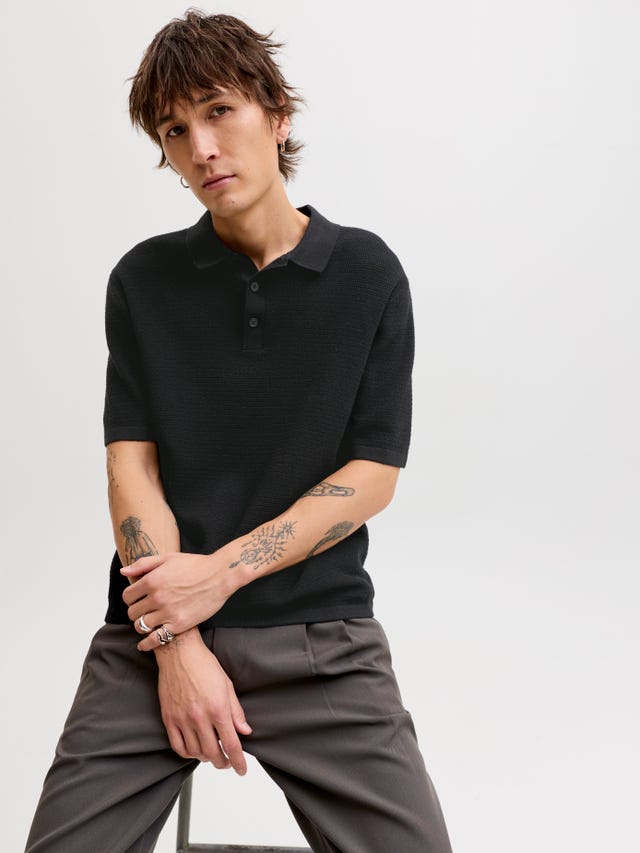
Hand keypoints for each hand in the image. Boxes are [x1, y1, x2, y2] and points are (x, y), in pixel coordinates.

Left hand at [122, 551, 239, 649]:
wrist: (220, 575)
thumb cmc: (196, 565)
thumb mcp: (168, 558)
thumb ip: (143, 564)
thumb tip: (124, 572)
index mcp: (152, 580)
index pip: (127, 596)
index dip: (130, 598)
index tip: (137, 599)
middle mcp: (157, 597)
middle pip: (132, 612)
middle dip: (136, 611)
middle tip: (144, 610)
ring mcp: (167, 612)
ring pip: (141, 626)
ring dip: (142, 625)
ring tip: (149, 622)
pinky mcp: (178, 625)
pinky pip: (155, 639)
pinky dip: (147, 644)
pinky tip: (145, 644)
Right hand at [155, 628, 251, 773]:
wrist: (179, 653)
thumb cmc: (204, 665)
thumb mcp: (227, 686)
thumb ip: (236, 712)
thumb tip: (244, 731)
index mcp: (218, 708)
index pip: (231, 744)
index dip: (238, 761)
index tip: (241, 769)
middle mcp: (200, 717)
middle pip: (213, 753)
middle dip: (223, 762)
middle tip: (227, 762)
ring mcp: (182, 719)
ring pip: (195, 752)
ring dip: (206, 758)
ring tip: (211, 753)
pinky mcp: (169, 718)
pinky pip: (177, 746)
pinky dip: (187, 753)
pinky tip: (193, 750)